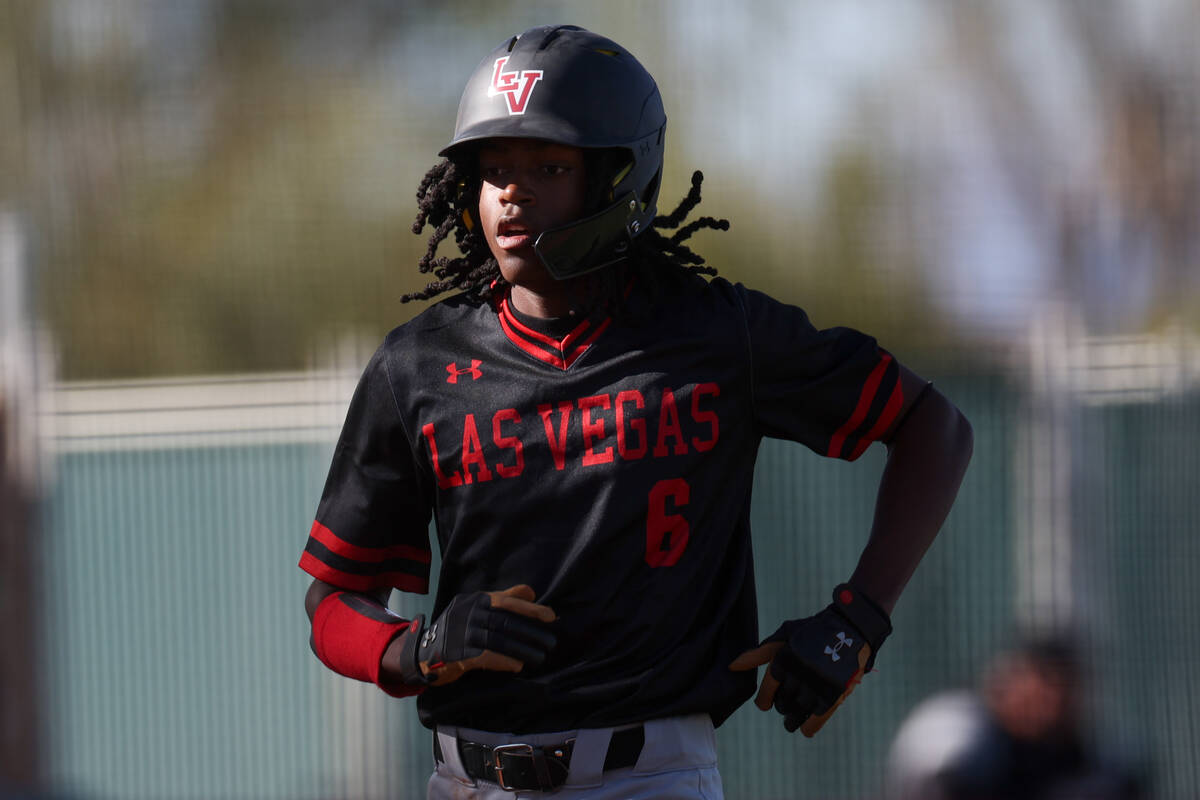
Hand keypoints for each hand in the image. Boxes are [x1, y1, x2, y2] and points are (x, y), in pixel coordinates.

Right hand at [416, 584, 556, 686]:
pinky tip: (518, 666)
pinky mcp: (458, 654)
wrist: (422, 652)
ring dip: (524, 650)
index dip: (531, 609)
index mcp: (475, 600)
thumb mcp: (476, 608)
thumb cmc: (458, 630)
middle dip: (532, 632)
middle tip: (551, 642)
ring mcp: (462, 634)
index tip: (551, 617)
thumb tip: (531, 592)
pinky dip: (505, 661)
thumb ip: (502, 599)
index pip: (507, 601)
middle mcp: (468, 614)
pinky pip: (487, 657)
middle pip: (506, 622)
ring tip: (540, 657)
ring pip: (499, 641)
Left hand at [730, 584, 890, 735]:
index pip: (767, 690)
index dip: (764, 700)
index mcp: (784, 659)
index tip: (765, 704)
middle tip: (785, 704)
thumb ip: (758, 653)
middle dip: (781, 706)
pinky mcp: (834, 694)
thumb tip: (732, 666)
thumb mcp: (784, 635)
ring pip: (797, 714)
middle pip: (782, 703)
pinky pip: (816, 720)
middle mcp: (798, 674)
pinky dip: (809, 727)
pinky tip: (805, 729)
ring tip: (792, 718)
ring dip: (792, 720)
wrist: (850, 628)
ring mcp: (816, 685)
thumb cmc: (812, 631)